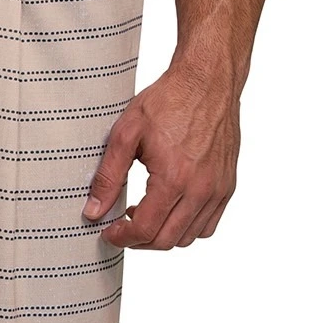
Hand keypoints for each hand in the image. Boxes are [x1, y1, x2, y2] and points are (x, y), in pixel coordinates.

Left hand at [82, 58, 240, 249]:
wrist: (207, 81)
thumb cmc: (168, 101)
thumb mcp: (126, 133)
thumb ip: (108, 176)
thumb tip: (94, 211)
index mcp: (174, 179)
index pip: (145, 230)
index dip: (122, 238)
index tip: (108, 231)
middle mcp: (201, 190)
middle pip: (167, 241)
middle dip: (139, 241)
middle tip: (122, 226)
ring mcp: (218, 190)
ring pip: (189, 237)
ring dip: (163, 235)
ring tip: (144, 214)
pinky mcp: (228, 185)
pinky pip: (209, 224)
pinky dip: (188, 227)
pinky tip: (170, 209)